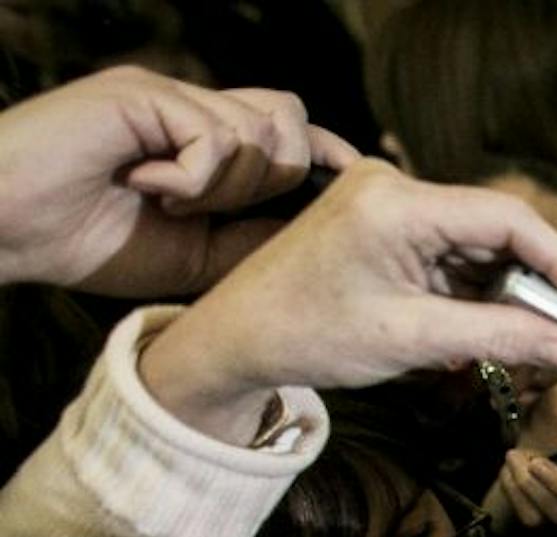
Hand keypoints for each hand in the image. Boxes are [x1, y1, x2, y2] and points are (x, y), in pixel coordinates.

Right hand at [0, 66, 360, 295]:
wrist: (11, 230)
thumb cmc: (92, 244)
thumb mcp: (198, 253)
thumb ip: (256, 234)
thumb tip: (323, 231)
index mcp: (204, 140)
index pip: (287, 127)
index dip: (325, 150)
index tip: (354, 176)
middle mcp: (190, 108)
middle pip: (289, 121)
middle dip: (274, 181)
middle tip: (206, 212)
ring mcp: (166, 96)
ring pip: (258, 133)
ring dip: (226, 185)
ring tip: (169, 202)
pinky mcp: (141, 94)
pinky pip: (213, 138)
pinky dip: (191, 178)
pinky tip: (146, 188)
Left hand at [137, 159, 556, 445]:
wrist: (236, 339)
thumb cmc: (307, 333)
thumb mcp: (412, 340)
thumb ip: (499, 337)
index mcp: (396, 204)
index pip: (505, 219)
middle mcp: (395, 190)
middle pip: (497, 230)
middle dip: (537, 284)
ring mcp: (390, 207)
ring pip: (479, 247)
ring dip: (508, 295)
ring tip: (530, 343)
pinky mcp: (387, 228)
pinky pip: (453, 257)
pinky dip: (477, 295)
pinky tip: (486, 332)